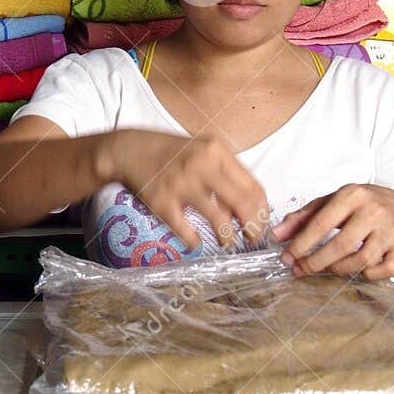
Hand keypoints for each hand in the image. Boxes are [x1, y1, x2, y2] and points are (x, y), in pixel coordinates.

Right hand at [102, 130, 269, 251]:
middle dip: (253, 226)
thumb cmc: (173, 153)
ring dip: (227, 237)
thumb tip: (247, 207)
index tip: (261, 223)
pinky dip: (194, 242)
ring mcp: (181, 184)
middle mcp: (202, 166)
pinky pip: (186, 230)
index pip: (253, 186)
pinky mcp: (162, 202)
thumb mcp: (204, 152)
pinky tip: (196, 243)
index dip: (262, 210)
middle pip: (242, 203)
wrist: (131, 150)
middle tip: (252, 238)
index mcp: (217, 151)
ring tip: (226, 242)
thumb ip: (225, 174)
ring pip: (218, 219)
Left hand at [272, 184, 393, 279]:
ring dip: (339, 270)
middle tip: (300, 270)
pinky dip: (370, 274)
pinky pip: (386, 269)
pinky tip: (359, 271)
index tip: (287, 257)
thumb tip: (276, 235)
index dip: (301, 243)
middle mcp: (374, 211)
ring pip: (361, 260)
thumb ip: (303, 217)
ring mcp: (391, 231)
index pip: (321, 223)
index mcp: (352, 195)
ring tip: (326, 269)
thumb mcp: (333, 202)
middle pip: (340, 245)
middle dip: (316, 262)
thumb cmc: (363, 206)